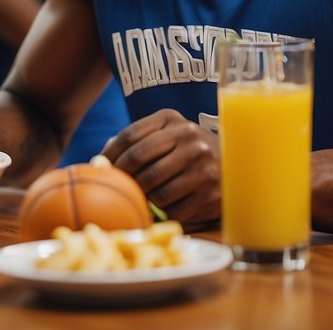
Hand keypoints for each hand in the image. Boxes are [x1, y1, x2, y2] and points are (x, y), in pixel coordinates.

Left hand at [100, 109, 220, 230]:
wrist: (234, 165)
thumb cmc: (185, 152)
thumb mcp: (165, 135)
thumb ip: (134, 143)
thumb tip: (97, 163)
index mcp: (171, 119)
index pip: (129, 135)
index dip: (110, 155)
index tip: (100, 169)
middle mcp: (189, 137)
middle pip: (138, 161)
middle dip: (123, 179)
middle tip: (118, 189)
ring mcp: (202, 165)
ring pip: (154, 190)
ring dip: (144, 199)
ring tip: (144, 199)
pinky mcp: (210, 193)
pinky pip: (172, 210)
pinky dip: (162, 214)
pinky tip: (163, 210)